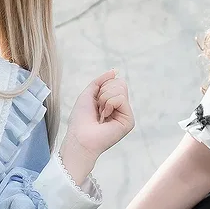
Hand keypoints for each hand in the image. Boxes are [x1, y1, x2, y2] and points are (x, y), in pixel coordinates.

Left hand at [59, 70, 133, 184]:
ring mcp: (126, 115)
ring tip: (101, 115)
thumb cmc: (80, 119)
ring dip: (104, 100)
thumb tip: (115, 71)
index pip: (116, 82)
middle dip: (103, 93)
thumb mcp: (88, 94)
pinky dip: (109, 104)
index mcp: (112, 103)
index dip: (102, 88)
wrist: (80, 137)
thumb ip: (101, 81)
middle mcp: (121, 109)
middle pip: (120, 84)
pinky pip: (121, 99)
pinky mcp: (129, 121)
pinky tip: (105, 118)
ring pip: (120, 89)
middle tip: (98, 110)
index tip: (95, 103)